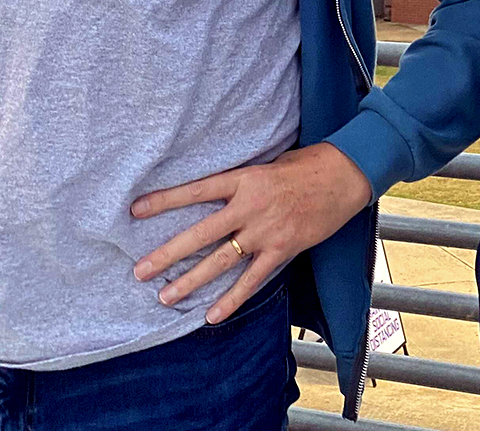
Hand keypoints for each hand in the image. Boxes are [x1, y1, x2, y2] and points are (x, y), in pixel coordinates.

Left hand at [130, 142, 372, 322]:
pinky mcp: (283, 249)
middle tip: (139, 270)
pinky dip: (231, 299)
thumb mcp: (268, 164)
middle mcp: (250, 206)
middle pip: (201, 233)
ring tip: (165, 296)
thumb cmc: (306, 165)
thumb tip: (216, 197)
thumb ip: (241, 183)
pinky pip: (252, 279)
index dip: (165, 201)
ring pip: (221, 260)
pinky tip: (211, 315)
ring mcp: (266, 231)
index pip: (196, 191)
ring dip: (191, 280)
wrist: (343, 175)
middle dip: (168, 253)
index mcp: (244, 179)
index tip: (135, 210)